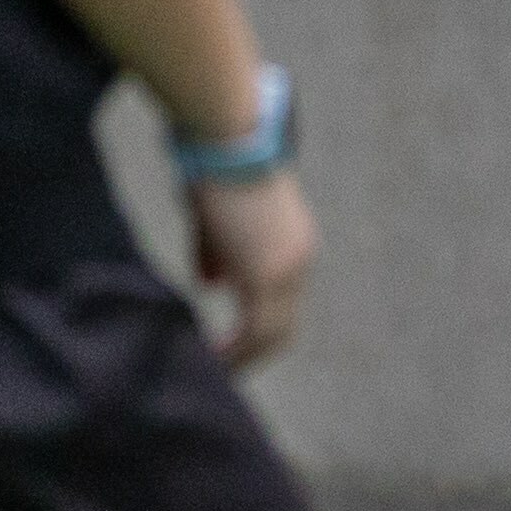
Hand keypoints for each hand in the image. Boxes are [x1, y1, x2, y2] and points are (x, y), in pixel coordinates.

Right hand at [189, 164, 315, 364]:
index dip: (257, 330)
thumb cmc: (216, 167)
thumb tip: (211, 285)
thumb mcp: (215, 220)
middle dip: (253, 352)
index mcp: (292, 246)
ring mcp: (286, 270)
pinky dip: (236, 350)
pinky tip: (214, 359)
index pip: (282, 303)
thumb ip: (216, 256)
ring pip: (272, 333)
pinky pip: (255, 329)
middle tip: (224, 370)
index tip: (229, 347)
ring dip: (243, 356)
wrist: (227, 138)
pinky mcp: (266, 275)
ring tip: (215, 371)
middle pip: (283, 326)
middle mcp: (299, 262)